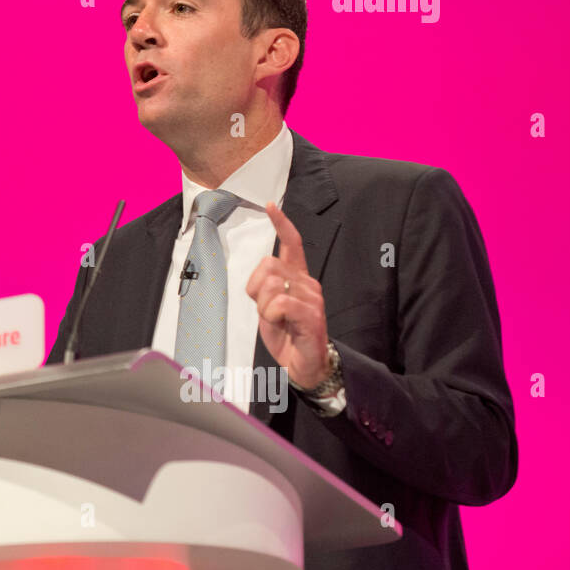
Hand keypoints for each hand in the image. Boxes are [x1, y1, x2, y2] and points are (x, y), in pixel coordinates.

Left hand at [245, 202, 330, 389]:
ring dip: (264, 307)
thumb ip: (266, 286)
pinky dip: (273, 315)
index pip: (292, 244)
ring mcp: (312, 297)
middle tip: (268, 311)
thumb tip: (263, 276)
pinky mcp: (312, 314)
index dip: (281, 224)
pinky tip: (284, 325)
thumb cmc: (287, 333)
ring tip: (278, 321)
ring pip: (271, 285)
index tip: (270, 205)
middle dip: (257, 290)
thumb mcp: (269, 306)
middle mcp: (308, 282)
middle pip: (268, 265)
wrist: (303, 364)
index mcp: (298, 277)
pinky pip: (280, 303)